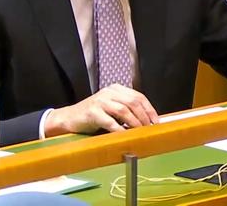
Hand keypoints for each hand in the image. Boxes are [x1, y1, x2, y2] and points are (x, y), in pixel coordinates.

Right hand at [43, 84, 158, 136]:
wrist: (70, 118)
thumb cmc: (93, 115)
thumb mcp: (111, 108)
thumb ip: (126, 110)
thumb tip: (147, 122)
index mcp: (115, 89)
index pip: (138, 96)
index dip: (149, 109)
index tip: (156, 122)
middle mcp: (108, 92)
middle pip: (133, 102)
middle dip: (144, 117)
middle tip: (149, 129)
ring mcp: (100, 101)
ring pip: (124, 110)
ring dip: (135, 123)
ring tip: (140, 133)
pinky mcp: (93, 112)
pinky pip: (110, 122)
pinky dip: (119, 130)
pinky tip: (124, 136)